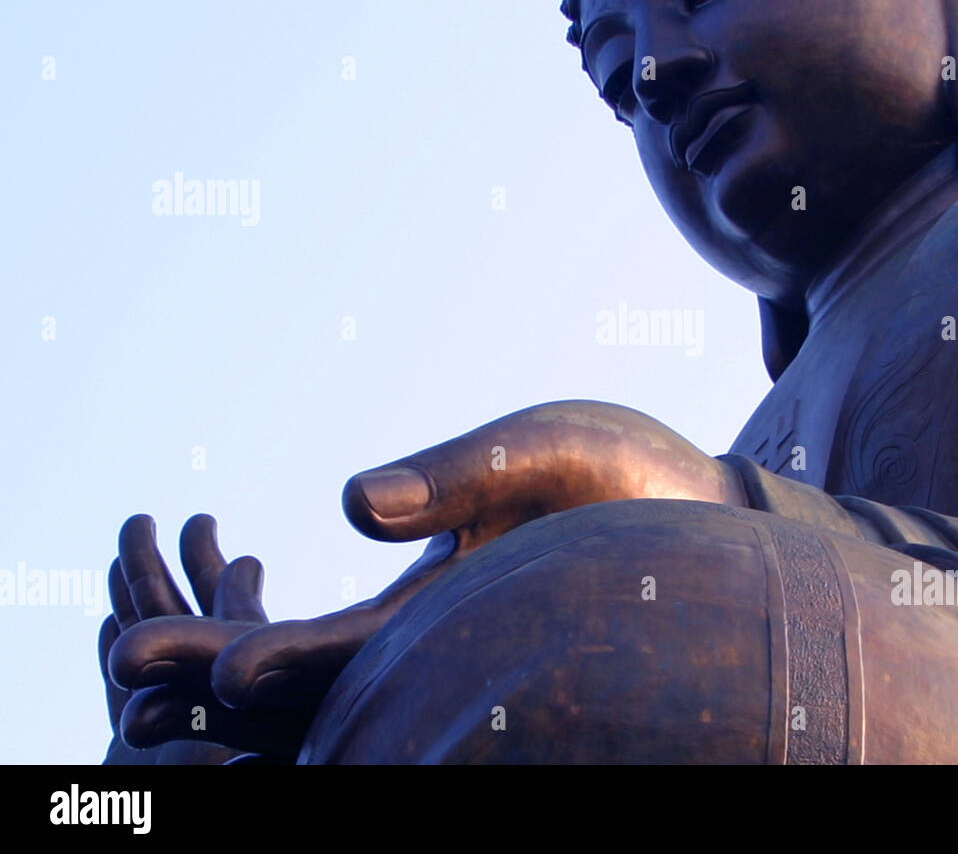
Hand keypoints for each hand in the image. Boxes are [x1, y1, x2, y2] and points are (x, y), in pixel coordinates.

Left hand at [106, 401, 743, 759]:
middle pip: (314, 670)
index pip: (349, 651)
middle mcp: (438, 632)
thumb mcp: (546, 451)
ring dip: (234, 657)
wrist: (675, 502)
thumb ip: (455, 478)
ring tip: (140, 636)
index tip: (185, 661)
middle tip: (117, 661)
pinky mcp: (435, 601)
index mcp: (465, 611)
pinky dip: (285, 632)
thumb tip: (346, 505)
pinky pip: (349, 633)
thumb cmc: (626, 473)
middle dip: (215, 669)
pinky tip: (234, 607)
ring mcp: (432, 623)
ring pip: (322, 660)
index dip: (265, 657)